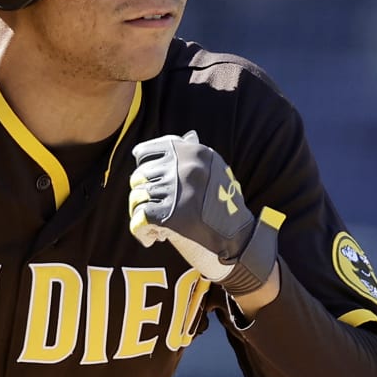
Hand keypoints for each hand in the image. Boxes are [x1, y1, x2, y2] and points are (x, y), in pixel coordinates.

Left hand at [128, 130, 278, 294]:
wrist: (238, 241)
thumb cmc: (225, 207)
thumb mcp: (216, 172)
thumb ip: (196, 155)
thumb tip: (186, 135)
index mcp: (195, 152)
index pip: (146, 152)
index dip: (142, 168)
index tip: (148, 182)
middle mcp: (185, 167)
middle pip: (139, 176)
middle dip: (143, 195)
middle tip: (156, 210)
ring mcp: (178, 190)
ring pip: (137, 197)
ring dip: (141, 214)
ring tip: (156, 225)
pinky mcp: (171, 215)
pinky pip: (139, 218)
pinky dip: (141, 231)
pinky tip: (152, 238)